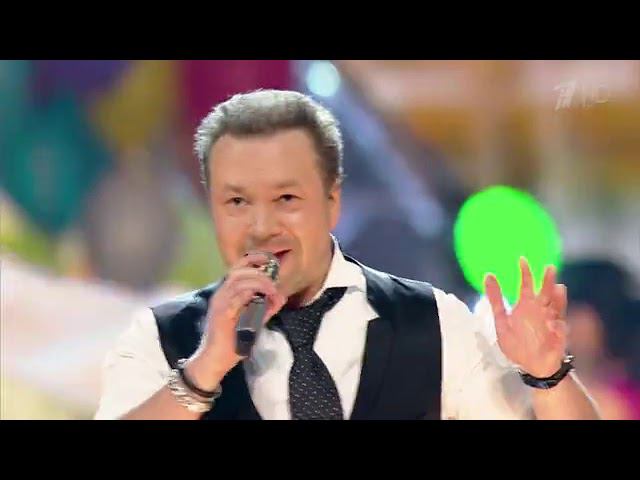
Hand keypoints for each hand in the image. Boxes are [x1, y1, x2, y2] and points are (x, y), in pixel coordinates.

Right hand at [185, 253, 286, 388]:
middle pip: (239, 271)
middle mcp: (220, 294)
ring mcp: (219, 302)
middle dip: (260, 272)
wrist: (215, 360)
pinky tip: (265, 297)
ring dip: (260, 282)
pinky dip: (254, 293)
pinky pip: (238, 296)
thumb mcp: (254, 320)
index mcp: (225, 293)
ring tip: (272, 290)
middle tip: (274, 282)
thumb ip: (267, 308)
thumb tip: (282, 296)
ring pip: (239, 281)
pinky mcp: (222, 313)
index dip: (253, 259)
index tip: (269, 259)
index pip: (237, 268)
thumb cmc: (233, 342)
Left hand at [484, 257, 568, 377]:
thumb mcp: (501, 321)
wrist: (530, 366)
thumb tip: (488, 275)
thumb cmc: (517, 343)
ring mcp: (552, 322)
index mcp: (526, 307)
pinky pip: (560, 330)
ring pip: (557, 307)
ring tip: (559, 288)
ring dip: (559, 299)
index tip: (522, 259)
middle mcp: (541, 311)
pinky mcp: (559, 337)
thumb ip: (496, 299)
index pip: (527, 286)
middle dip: (548, 281)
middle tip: (549, 267)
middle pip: (546, 293)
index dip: (525, 273)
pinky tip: (554, 324)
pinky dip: (558, 327)